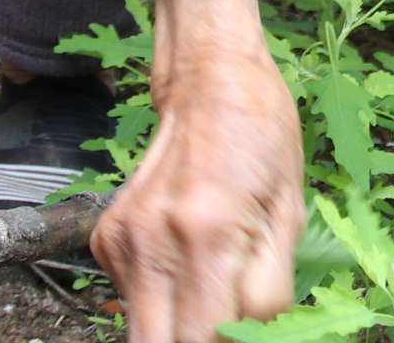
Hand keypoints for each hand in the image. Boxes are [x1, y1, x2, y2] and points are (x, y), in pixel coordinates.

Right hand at [92, 0, 303, 342]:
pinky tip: (185, 261)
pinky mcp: (106, 237)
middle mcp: (153, 241)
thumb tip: (253, 341)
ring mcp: (122, 239)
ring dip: (175, 325)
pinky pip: (130, 296)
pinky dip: (160, 296)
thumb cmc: (262, 136)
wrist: (209, 78)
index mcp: (208, 234)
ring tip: (211, 289)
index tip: (244, 337)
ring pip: (141, 329)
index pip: (203, 342)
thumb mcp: (287, 212)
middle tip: (222, 324)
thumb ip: (269, 290)